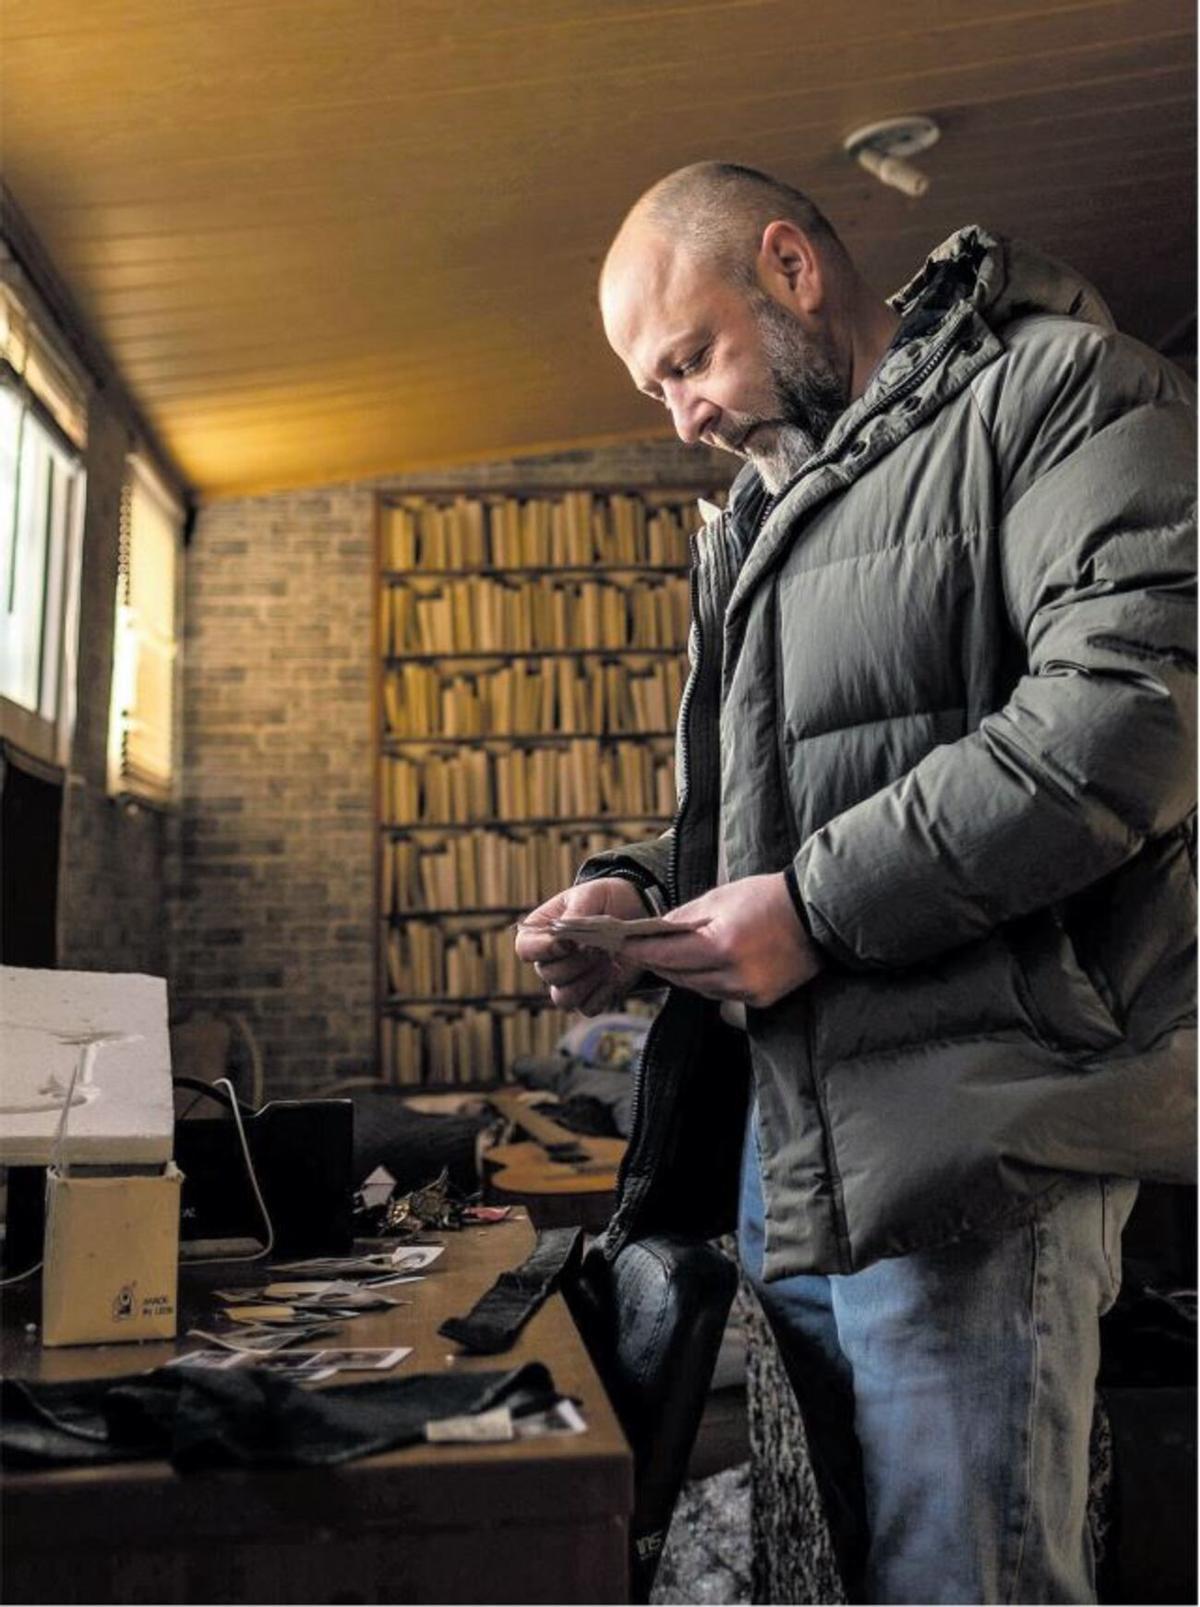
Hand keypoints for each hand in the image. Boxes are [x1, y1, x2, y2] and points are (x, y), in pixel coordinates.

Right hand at [514, 877, 650, 1015]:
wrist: (635, 911)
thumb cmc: (605, 899)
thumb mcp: (590, 895)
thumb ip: (575, 912)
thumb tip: (563, 932)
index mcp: (541, 933)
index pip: (524, 949)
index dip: (543, 949)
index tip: (569, 943)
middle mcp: (550, 960)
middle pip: (548, 975)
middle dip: (576, 962)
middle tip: (598, 947)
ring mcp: (570, 980)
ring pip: (563, 998)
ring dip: (587, 981)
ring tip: (606, 960)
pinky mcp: (591, 994)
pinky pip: (588, 1008)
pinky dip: (602, 994)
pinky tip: (615, 973)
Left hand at [624, 873, 822, 1008]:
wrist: (818, 914)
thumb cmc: (767, 897)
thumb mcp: (720, 898)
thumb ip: (684, 918)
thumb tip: (654, 931)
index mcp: (721, 945)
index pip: (667, 956)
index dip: (640, 952)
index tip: (620, 946)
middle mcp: (734, 975)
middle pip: (681, 977)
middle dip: (658, 964)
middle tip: (636, 952)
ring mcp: (749, 992)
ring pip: (700, 989)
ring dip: (682, 975)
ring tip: (666, 959)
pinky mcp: (761, 1000)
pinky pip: (723, 995)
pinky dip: (708, 982)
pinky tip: (701, 968)